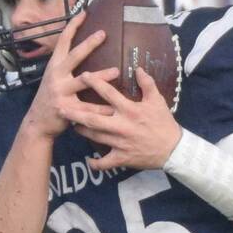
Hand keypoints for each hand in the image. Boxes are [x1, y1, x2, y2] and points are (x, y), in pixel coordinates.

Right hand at [22, 16, 109, 142]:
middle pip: (74, 56)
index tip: (83, 12)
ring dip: (101, 76)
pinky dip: (100, 108)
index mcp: (54, 66)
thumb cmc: (50, 98)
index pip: (63, 41)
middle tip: (103, 33)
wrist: (37, 122)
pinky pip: (86, 108)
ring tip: (116, 71)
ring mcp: (60, 92)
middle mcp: (56, 76)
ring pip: (82, 81)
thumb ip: (65, 65)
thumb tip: (82, 51)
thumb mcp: (53, 77)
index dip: (72, 26)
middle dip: (88, 44)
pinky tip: (112, 106)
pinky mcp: (66, 109)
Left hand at [61, 70, 180, 172]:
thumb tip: (138, 68)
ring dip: (81, 131)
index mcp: (130, 110)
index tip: (83, 75)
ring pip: (94, 137)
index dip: (96, 83)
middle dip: (75, 113)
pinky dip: (96, 163)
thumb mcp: (157, 101)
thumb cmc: (164, 123)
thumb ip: (147, 83)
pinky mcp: (122, 158)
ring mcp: (120, 143)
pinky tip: (89, 161)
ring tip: (70, 125)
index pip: (109, 94)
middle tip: (59, 107)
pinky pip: (105, 163)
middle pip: (93, 119)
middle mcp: (121, 126)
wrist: (173, 149)